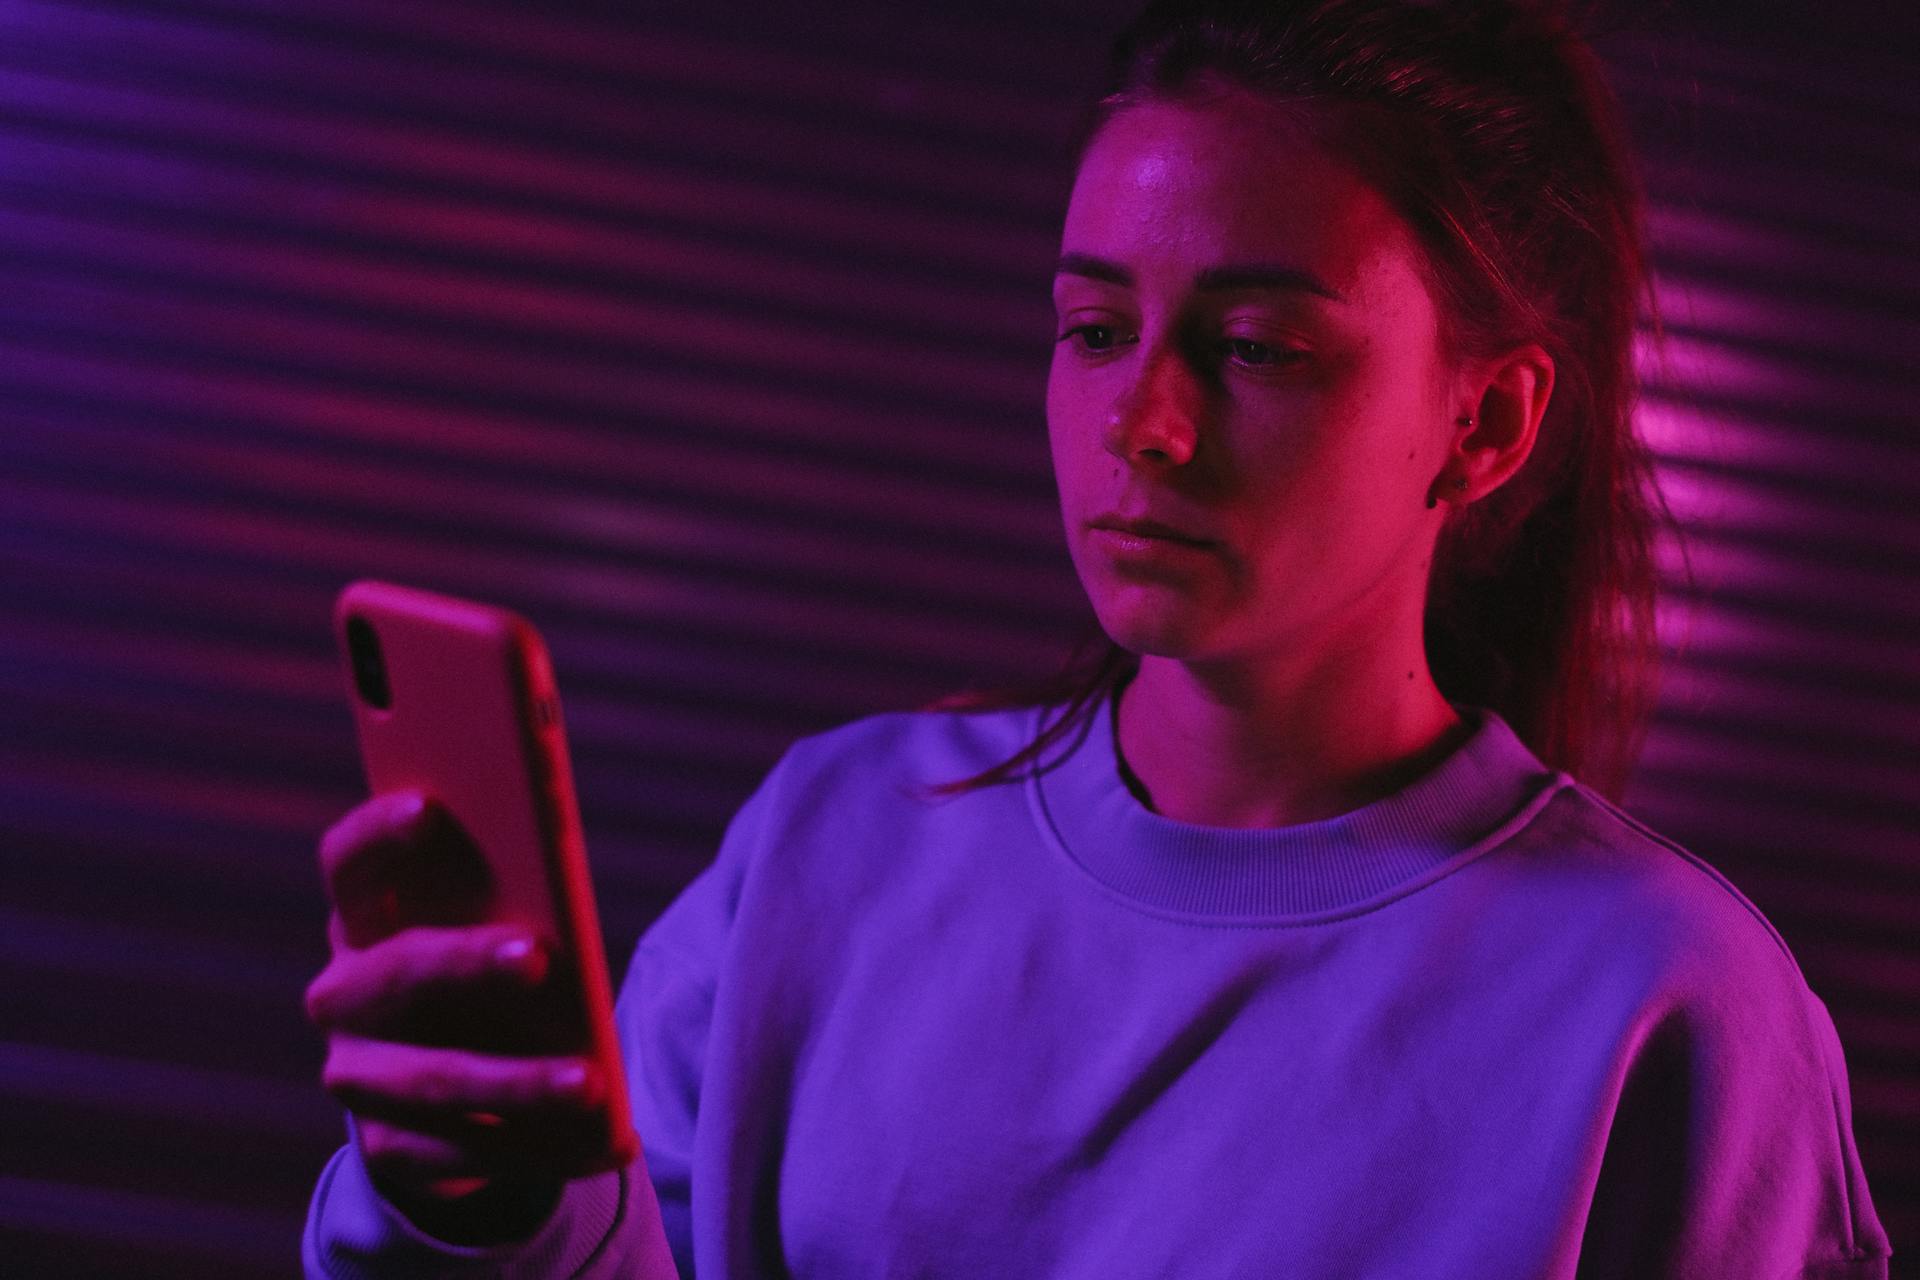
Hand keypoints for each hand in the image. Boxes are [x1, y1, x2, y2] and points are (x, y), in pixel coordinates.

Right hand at [305, 791, 616, 1242]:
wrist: (453, 1088)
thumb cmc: (488, 971)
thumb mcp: (491, 925)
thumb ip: (508, 897)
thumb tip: (558, 890)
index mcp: (364, 918)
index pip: (348, 864)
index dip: (379, 833)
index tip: (428, 805)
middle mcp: (342, 994)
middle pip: (397, 971)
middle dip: (467, 962)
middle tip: (537, 956)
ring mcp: (357, 1075)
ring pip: (436, 1078)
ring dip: (517, 1082)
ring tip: (591, 1083)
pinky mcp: (387, 1147)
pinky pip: (462, 1152)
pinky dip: (538, 1147)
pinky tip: (603, 1140)